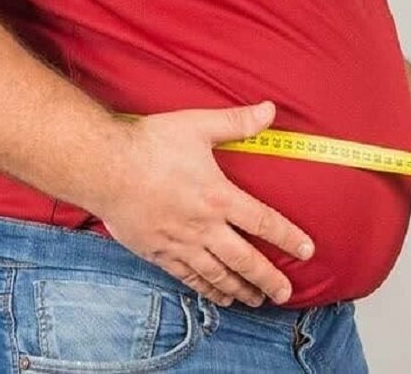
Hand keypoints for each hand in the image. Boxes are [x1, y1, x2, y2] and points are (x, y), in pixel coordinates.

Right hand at [95, 101, 314, 306]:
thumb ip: (236, 122)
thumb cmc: (149, 145)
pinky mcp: (158, 252)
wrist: (102, 167)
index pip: (264, 222)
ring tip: (258, 301)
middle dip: (268, 278)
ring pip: (218, 274)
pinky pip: (189, 277)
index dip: (289, 238)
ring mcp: (180, 243)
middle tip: (285, 294)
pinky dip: (207, 290)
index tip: (308, 251)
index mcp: (218, 196)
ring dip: (241, 289)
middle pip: (245, 260)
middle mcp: (204, 226)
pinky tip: (219, 297)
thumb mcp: (197, 125)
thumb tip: (270, 110)